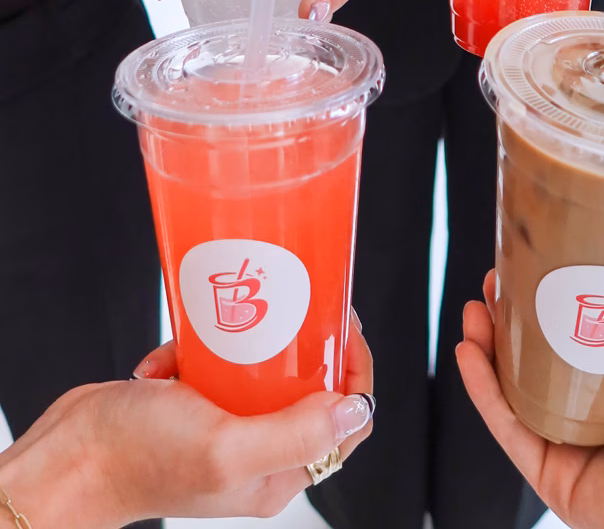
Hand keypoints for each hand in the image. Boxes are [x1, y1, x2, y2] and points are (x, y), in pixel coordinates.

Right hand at [0, 312, 372, 528]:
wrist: (70, 454)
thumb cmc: (138, 458)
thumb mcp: (227, 446)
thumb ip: (295, 433)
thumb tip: (355, 411)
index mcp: (274, 475)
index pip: (344, 423)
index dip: (354, 372)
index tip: (342, 328)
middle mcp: (254, 454)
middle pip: (307, 388)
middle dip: (302, 345)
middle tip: (293, 304)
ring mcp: (223, 427)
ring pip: (259, 368)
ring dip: (239, 341)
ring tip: (221, 326)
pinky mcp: (192, 403)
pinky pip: (211, 362)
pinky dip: (192, 349)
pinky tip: (171, 356)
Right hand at [457, 272, 603, 528]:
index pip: (559, 342)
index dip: (533, 307)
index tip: (517, 270)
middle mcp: (589, 418)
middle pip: (526, 368)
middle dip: (501, 325)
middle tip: (489, 288)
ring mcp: (569, 450)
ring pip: (510, 396)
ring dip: (483, 353)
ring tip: (473, 313)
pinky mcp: (554, 480)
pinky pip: (509, 432)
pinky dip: (483, 394)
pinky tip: (469, 355)